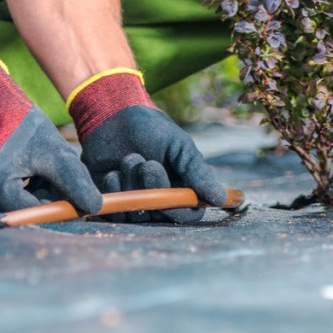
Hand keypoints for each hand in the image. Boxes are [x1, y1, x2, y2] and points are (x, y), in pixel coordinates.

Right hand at [0, 59, 101, 212]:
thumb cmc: (25, 127)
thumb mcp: (55, 153)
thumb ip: (74, 182)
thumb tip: (94, 208)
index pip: (34, 212)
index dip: (58, 208)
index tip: (77, 201)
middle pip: (24, 213)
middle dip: (47, 201)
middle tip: (57, 178)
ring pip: (16, 210)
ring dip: (36, 197)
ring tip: (42, 172)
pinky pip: (5, 204)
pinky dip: (23, 195)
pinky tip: (30, 176)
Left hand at [69, 70, 226, 222]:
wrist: (112, 117)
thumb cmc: (151, 129)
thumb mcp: (180, 146)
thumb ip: (198, 172)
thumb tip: (220, 199)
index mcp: (181, 188)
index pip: (188, 214)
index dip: (179, 207)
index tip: (171, 187)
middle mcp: (159, 200)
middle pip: (161, 216)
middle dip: (153, 189)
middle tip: (147, 163)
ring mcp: (134, 202)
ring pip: (136, 214)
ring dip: (132, 186)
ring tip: (129, 158)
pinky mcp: (111, 202)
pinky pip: (114, 213)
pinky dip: (114, 192)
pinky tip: (112, 172)